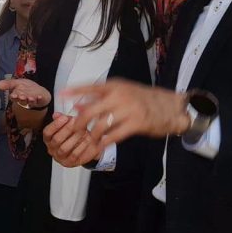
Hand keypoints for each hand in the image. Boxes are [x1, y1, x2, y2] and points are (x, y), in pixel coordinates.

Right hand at [0, 78, 50, 109]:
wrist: (38, 91)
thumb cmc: (26, 88)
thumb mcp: (17, 83)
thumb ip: (8, 84)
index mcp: (17, 95)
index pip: (14, 97)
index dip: (14, 96)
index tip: (13, 95)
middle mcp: (24, 99)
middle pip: (22, 100)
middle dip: (22, 99)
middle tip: (22, 97)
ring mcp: (32, 100)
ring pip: (30, 102)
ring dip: (30, 100)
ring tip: (31, 98)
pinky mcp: (39, 100)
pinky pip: (40, 100)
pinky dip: (40, 99)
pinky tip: (39, 97)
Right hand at [43, 112, 103, 167]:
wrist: (86, 146)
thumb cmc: (75, 134)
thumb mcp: (69, 124)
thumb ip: (63, 119)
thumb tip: (57, 115)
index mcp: (49, 139)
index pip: (47, 132)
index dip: (55, 125)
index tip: (65, 118)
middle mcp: (52, 149)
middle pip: (56, 140)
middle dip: (67, 129)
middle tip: (76, 122)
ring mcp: (60, 157)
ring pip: (64, 148)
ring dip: (74, 137)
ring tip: (83, 130)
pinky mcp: (69, 162)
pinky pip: (74, 155)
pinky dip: (81, 146)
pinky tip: (87, 139)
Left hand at [62, 80, 189, 147]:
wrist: (170, 107)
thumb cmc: (143, 99)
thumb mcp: (123, 93)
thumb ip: (102, 99)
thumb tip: (78, 105)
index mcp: (115, 86)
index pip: (90, 87)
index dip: (75, 91)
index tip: (61, 94)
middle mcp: (120, 95)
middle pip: (91, 110)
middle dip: (79, 123)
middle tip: (74, 130)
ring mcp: (128, 110)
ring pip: (101, 125)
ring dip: (92, 135)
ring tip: (87, 141)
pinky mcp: (136, 124)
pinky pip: (115, 135)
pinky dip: (105, 142)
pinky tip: (99, 146)